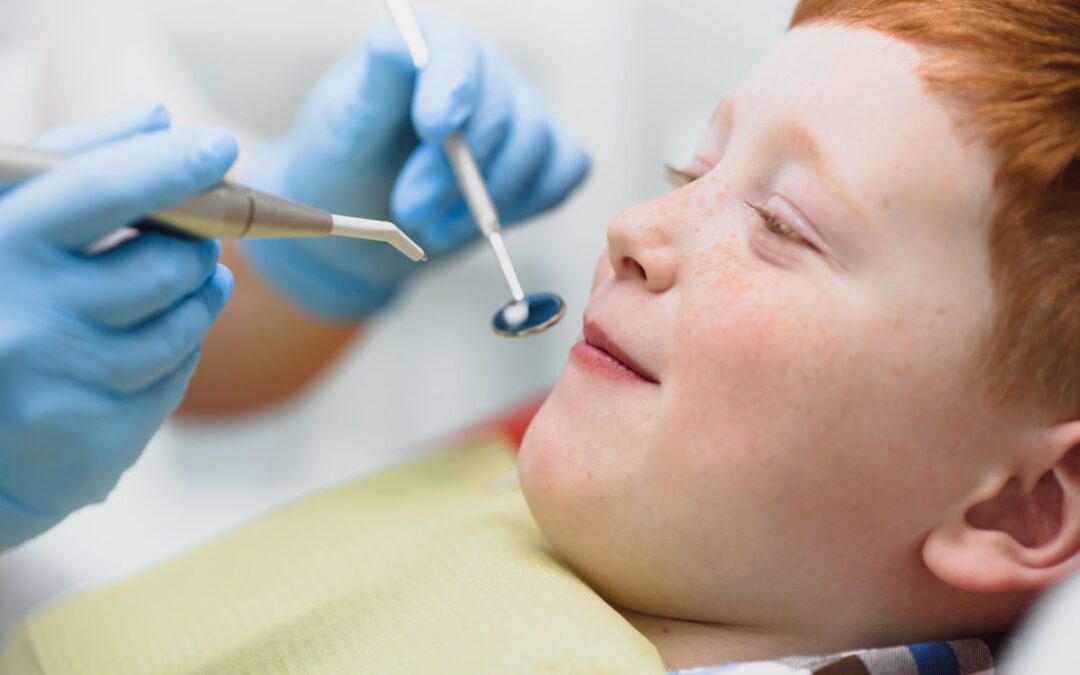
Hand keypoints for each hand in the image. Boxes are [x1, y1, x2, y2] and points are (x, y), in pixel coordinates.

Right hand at [0, 105, 236, 548]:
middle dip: (199, 246)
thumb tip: (157, 117)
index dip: (172, 164)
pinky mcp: (96, 437)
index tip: (220, 146)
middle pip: (164, 266)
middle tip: (202, 237)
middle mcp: (26, 317)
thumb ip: (73, 162)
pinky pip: (175, 378)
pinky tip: (155, 340)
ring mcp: (62, 383)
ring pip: (182, 327)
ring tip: (194, 280)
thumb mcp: (3, 219)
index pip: (103, 189)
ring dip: (201, 297)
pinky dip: (180, 351)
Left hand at [244, 11, 590, 317]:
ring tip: (432, 228)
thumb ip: (374, 89)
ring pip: (535, 147)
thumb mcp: (344, 127)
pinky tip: (477, 224)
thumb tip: (396, 43)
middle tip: (410, 211)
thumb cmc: (346, 164)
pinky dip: (529, 204)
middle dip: (456, 172)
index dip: (452, 90)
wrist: (366, 220)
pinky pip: (565, 171)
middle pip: (499, 112)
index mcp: (432, 46)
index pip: (457, 53)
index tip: (432, 129)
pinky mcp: (545, 155)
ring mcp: (521, 111)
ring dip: (486, 202)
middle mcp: (483, 72)